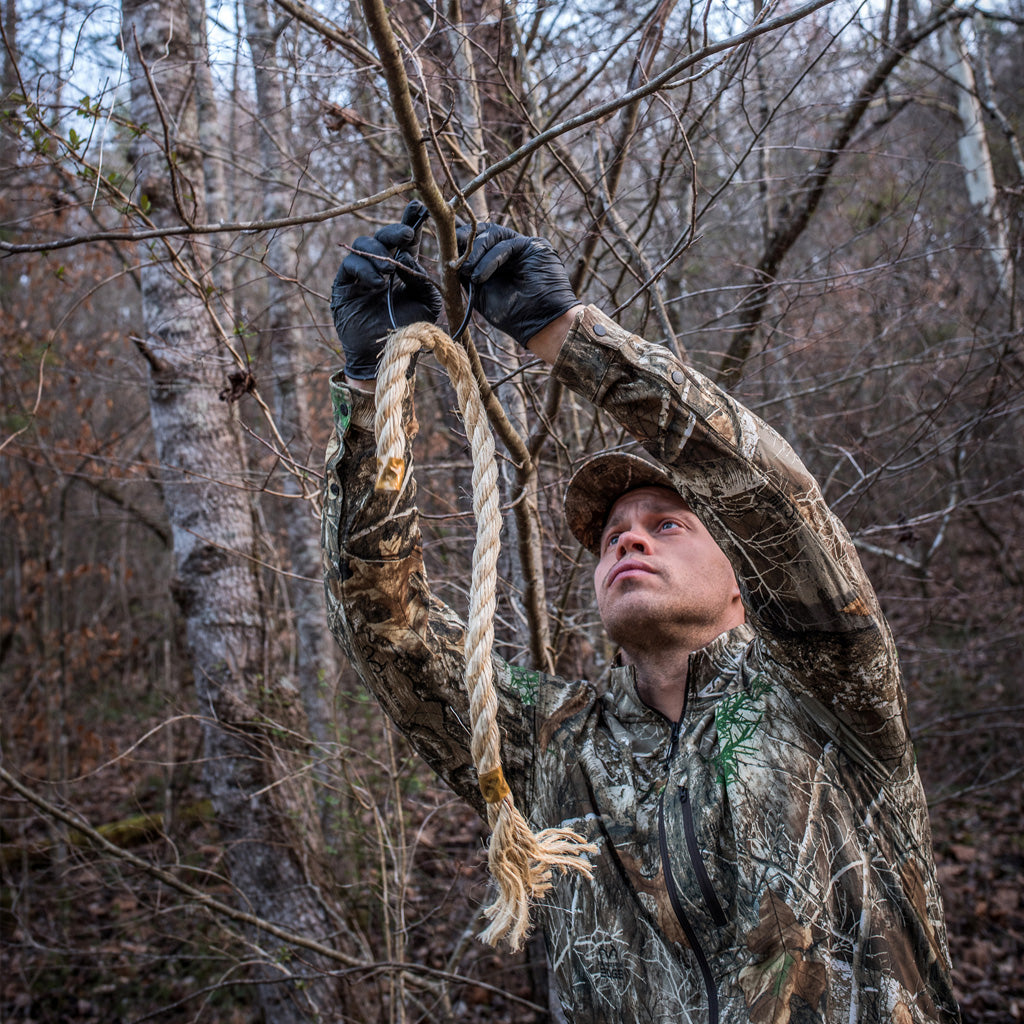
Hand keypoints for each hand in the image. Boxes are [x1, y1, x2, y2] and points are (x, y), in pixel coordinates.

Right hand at [330, 201, 441, 378]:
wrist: (386, 356)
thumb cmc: (409, 331)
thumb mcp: (426, 304)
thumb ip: (423, 279)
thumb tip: (407, 255)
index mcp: (401, 268)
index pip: (405, 241)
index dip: (410, 221)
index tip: (419, 207)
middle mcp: (380, 266)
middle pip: (383, 236)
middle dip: (394, 231)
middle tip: (407, 236)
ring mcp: (360, 274)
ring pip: (363, 245)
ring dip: (378, 253)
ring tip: (391, 273)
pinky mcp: (344, 285)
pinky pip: (350, 264)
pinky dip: (365, 270)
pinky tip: (378, 284)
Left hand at [455, 222, 577, 347]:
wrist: (540, 325)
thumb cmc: (512, 315)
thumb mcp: (480, 292)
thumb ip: (467, 272)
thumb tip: (449, 255)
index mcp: (499, 261)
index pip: (479, 241)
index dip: (463, 242)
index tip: (446, 251)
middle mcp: (512, 251)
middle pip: (486, 231)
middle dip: (467, 240)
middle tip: (453, 252)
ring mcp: (524, 247)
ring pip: (494, 234)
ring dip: (476, 252)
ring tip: (469, 272)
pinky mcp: (535, 246)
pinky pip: (508, 243)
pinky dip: (491, 258)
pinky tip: (480, 276)